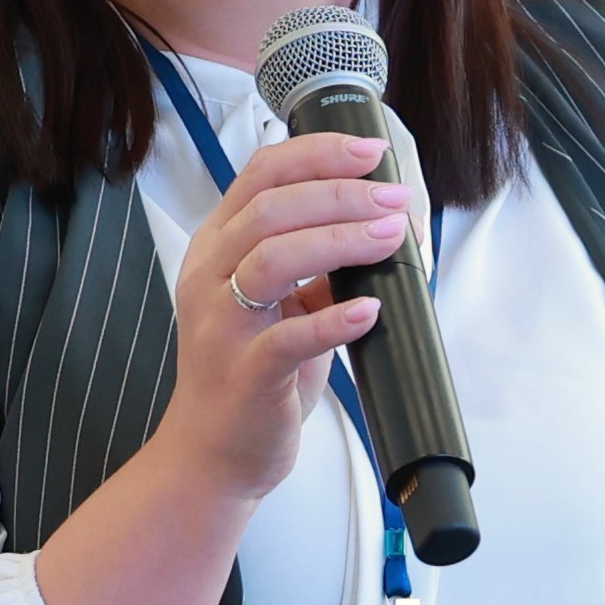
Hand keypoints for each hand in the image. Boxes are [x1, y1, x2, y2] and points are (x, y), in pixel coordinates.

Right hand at [152, 125, 404, 503]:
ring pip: (273, 259)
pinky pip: (289, 338)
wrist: (212, 452)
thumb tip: (381, 225)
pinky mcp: (246, 373)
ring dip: (340, 241)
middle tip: (395, 199)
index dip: (318, 155)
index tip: (372, 152)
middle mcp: (209, 276)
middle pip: (270, 209)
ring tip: (392, 238)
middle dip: (340, 195)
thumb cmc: (252, 374)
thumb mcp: (280, 304)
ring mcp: (222, 325)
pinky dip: (335, 321)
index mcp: (217, 247)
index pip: (261, 175)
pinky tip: (371, 311)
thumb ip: (314, 264)